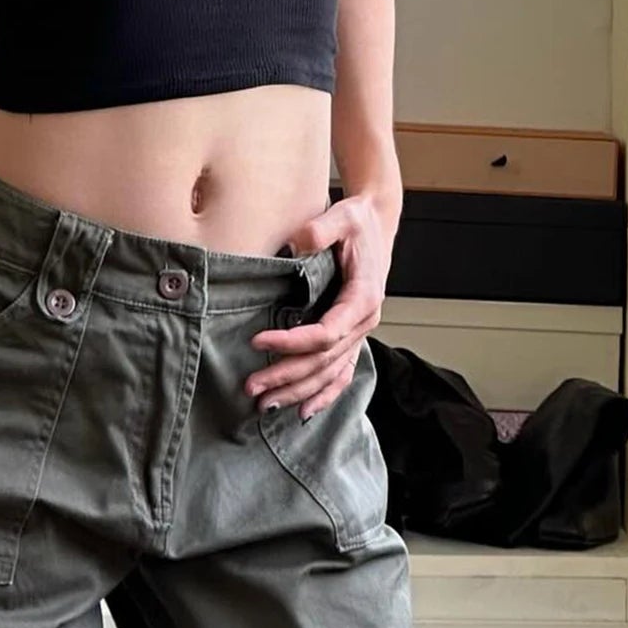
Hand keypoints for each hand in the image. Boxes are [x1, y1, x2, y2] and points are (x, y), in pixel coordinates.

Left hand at [245, 190, 395, 420]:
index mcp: (363, 298)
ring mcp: (359, 335)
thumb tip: (298, 241)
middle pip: (323, 362)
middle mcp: (364, 323)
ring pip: (329, 375)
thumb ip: (322, 228)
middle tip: (251, 386)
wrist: (376, 226)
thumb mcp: (344, 215)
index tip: (258, 342)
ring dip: (297, 393)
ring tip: (264, 405)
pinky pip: (341, 376)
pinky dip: (323, 396)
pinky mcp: (352, 339)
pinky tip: (301, 412)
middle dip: (286, 376)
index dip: (292, 342)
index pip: (325, 333)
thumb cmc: (358, 222)